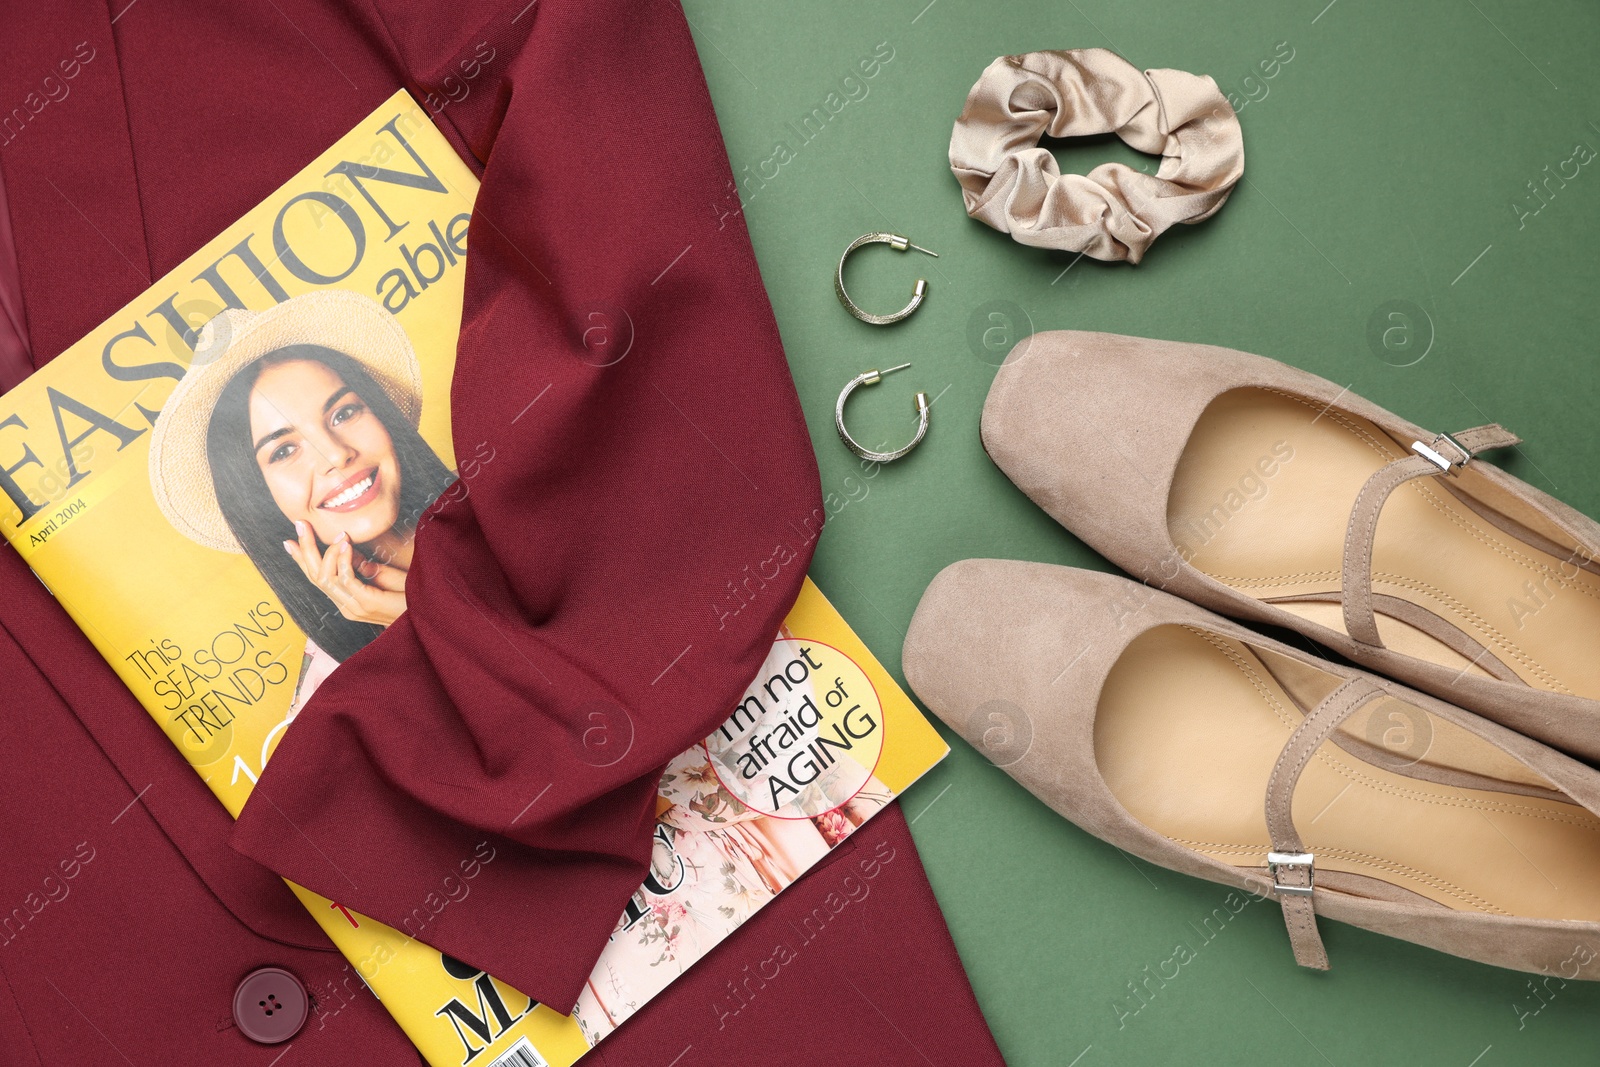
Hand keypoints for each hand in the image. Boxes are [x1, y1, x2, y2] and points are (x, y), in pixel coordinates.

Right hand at [284, 521, 407, 627]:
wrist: (432, 614)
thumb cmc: (414, 597)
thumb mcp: (388, 578)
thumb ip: (368, 569)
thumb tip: (349, 551)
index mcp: (348, 600)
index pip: (318, 578)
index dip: (302, 559)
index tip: (290, 540)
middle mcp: (346, 605)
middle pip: (315, 577)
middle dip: (305, 550)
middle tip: (301, 526)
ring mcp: (355, 606)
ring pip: (325, 578)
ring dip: (328, 552)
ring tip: (338, 535)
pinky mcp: (367, 603)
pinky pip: (345, 579)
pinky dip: (343, 560)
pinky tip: (346, 545)